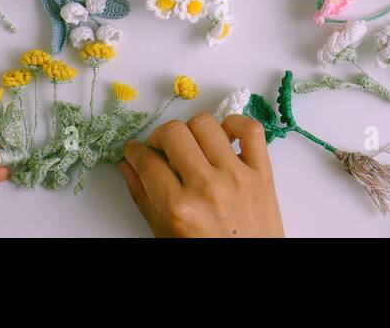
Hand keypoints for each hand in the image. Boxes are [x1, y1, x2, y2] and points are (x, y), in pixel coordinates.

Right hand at [119, 113, 283, 237]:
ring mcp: (237, 177)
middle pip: (174, 133)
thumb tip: (127, 165)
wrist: (248, 265)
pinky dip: (236, 124)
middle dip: (160, 137)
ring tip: (193, 145)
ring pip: (207, 125)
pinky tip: (224, 136)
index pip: (147, 161)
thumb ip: (144, 197)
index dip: (135, 151)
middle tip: (162, 148)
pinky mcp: (262, 172)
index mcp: (179, 208)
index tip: (136, 150)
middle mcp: (207, 188)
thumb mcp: (166, 233)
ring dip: (193, 130)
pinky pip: (251, 130)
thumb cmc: (207, 250)